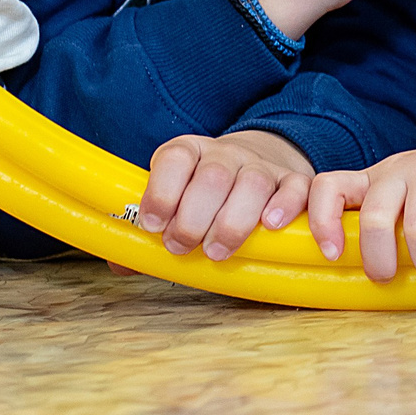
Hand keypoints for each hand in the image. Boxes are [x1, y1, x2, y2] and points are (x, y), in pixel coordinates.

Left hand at [136, 131, 311, 260]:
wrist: (255, 163)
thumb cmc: (204, 196)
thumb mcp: (174, 201)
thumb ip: (148, 230)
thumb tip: (120, 262)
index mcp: (190, 152)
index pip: (175, 158)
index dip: (161, 191)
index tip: (152, 225)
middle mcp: (226, 154)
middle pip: (213, 175)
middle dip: (193, 218)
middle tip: (182, 247)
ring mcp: (262, 166)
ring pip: (253, 182)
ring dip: (233, 222)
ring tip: (217, 252)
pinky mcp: (294, 181)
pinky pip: (295, 187)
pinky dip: (285, 207)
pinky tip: (271, 227)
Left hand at [306, 134, 415, 286]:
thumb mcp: (402, 203)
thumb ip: (385, 231)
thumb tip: (364, 289)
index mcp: (374, 180)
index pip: (328, 187)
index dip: (321, 220)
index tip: (331, 256)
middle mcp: (398, 171)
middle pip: (373, 217)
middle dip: (379, 260)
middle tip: (390, 280)